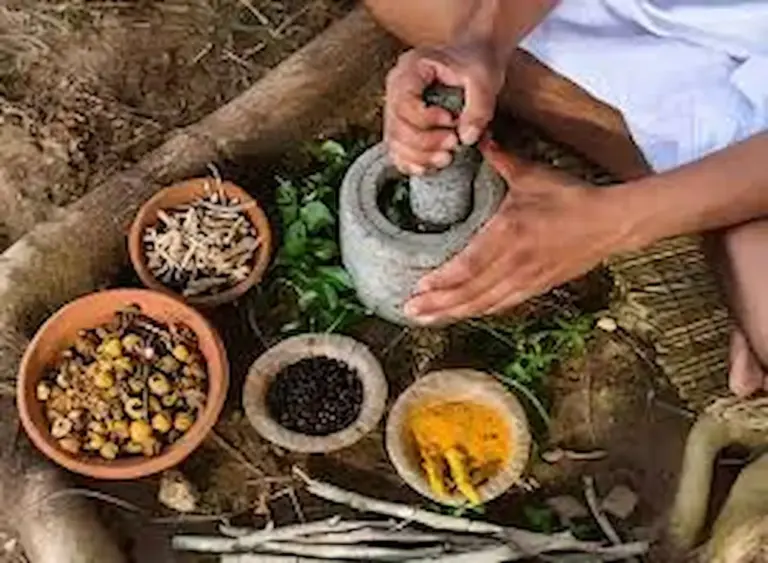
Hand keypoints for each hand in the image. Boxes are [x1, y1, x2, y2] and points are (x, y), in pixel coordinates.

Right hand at [384, 45, 504, 175]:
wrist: (474, 57)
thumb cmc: (477, 63)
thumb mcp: (484, 78)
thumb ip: (479, 107)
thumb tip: (467, 138)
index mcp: (410, 70)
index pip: (403, 103)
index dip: (425, 119)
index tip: (451, 120)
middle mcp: (395, 89)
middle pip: (397, 127)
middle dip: (425, 143)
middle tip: (454, 144)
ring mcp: (395, 110)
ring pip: (394, 143)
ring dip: (420, 157)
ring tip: (447, 158)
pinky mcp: (402, 126)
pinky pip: (397, 152)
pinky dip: (411, 163)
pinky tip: (431, 166)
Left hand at [404, 141, 630, 323]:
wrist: (611, 223)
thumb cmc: (572, 197)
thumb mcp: (532, 175)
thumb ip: (500, 159)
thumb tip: (478, 138)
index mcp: (509, 233)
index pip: (469, 265)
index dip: (442, 281)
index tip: (418, 287)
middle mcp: (515, 262)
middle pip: (470, 291)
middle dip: (437, 304)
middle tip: (409, 310)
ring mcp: (527, 278)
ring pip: (483, 303)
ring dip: (453, 313)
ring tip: (425, 318)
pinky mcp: (537, 287)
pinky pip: (502, 304)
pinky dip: (479, 311)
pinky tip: (461, 315)